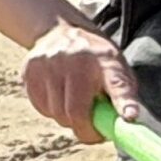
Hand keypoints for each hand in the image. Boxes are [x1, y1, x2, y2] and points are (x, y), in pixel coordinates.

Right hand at [21, 20, 139, 143]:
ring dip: (66, 118)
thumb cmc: (95, 60)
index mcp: (107, 61)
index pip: (118, 83)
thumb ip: (121, 94)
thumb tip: (126, 123)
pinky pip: (41, 108)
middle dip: (85, 129)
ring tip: (73, 101)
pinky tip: (57, 94)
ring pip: (56, 114)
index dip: (124, 102)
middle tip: (91, 130)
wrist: (61, 30)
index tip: (130, 117)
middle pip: (76, 112)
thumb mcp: (115, 68)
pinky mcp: (30, 70)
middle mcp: (78, 59)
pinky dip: (50, 110)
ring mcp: (51, 63)